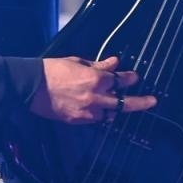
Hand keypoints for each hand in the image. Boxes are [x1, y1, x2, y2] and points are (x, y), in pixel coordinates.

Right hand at [30, 56, 155, 124]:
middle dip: (141, 102)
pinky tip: (102, 112)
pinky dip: (100, 114)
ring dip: (117, 109)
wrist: (30, 86)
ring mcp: (88, 111)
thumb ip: (98, 64)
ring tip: (122, 107)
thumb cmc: (52, 69)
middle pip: (124, 102)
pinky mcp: (78, 121)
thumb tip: (114, 62)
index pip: (120, 80)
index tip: (135, 77)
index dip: (130, 78)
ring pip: (111, 114)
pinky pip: (96, 119)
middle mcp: (96, 97)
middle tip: (152, 102)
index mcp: (96, 79)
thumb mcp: (77, 62)